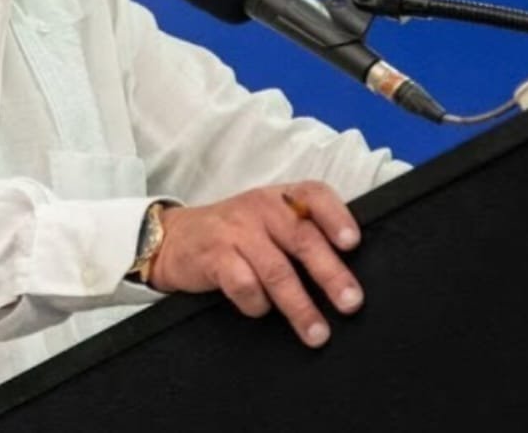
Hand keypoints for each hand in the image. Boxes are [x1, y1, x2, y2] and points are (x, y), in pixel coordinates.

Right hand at [149, 182, 363, 347]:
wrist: (174, 238)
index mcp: (280, 197)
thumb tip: (347, 274)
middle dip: (330, 274)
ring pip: (276, 270)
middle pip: (302, 239)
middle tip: (350, 302)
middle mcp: (260, 208)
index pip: (314, 195)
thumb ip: (302, 232)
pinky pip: (243, 285)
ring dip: (300, 306)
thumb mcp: (267, 220)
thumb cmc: (235, 234)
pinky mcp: (214, 256)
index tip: (352, 243)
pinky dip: (257, 304)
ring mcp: (236, 231)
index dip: (336, 217)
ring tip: (317, 332)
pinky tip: (260, 309)